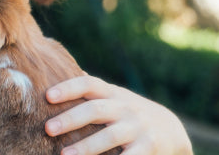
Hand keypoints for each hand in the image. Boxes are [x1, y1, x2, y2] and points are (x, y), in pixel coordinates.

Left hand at [44, 75, 192, 154]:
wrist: (171, 130)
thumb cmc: (127, 112)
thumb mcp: (112, 96)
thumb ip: (89, 89)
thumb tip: (55, 71)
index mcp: (111, 94)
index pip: (88, 84)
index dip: (68, 88)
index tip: (48, 96)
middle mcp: (125, 108)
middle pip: (95, 110)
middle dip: (70, 119)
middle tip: (47, 129)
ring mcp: (138, 128)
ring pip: (110, 136)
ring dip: (86, 147)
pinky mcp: (149, 147)